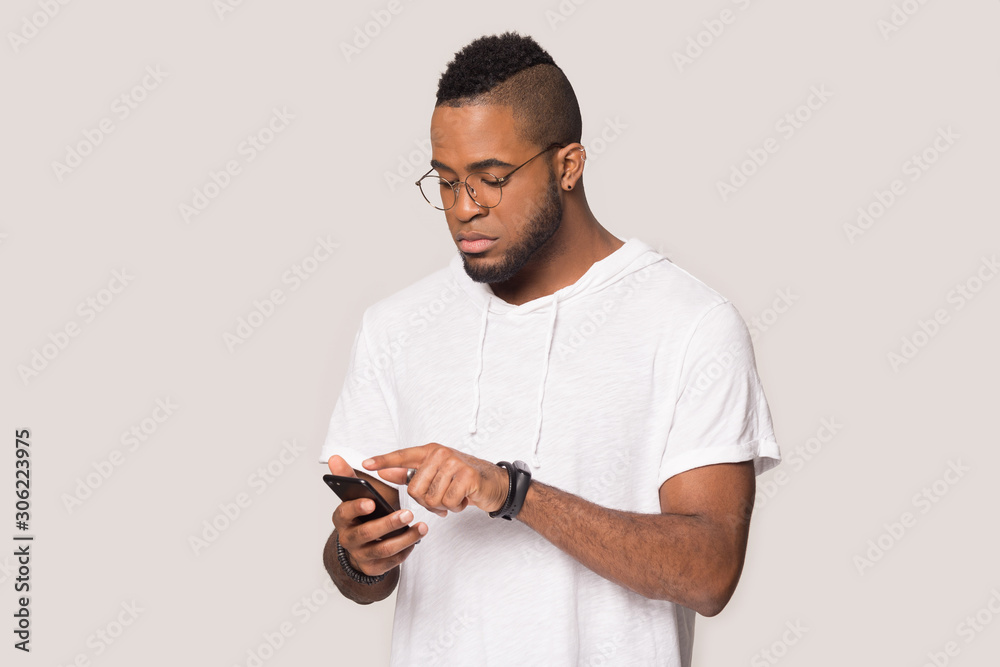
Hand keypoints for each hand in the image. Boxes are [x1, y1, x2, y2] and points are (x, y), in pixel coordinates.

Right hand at [328, 455, 426, 576]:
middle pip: (367, 533)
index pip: (345, 513)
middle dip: (389, 524)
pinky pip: (392, 561)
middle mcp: (348, 539)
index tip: (372, 502)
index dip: (357, 508)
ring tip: (422, 527)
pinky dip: (406, 550)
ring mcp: (360, 555)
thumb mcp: (357, 495)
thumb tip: (335, 456)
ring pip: (383, 549)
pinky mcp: (373, 568)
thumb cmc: (364, 514)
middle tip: (408, 513)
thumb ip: (348, 477)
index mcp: (342, 518)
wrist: (362, 545)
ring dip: (405, 538)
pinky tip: (417, 539)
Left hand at [363, 444, 508, 517]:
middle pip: (415, 489)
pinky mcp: (467, 475)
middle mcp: (440, 454)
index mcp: (430, 451)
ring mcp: (454, 463)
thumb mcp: (435, 473)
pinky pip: (448, 502)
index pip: (402, 456)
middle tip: (441, 499)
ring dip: (442, 505)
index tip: (366, 464)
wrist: (494, 483)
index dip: (383, 460)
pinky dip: (455, 507)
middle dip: (426, 501)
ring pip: (431, 498)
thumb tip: (384, 471)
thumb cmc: (462, 479)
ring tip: (453, 497)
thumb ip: (409, 472)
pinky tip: (463, 499)